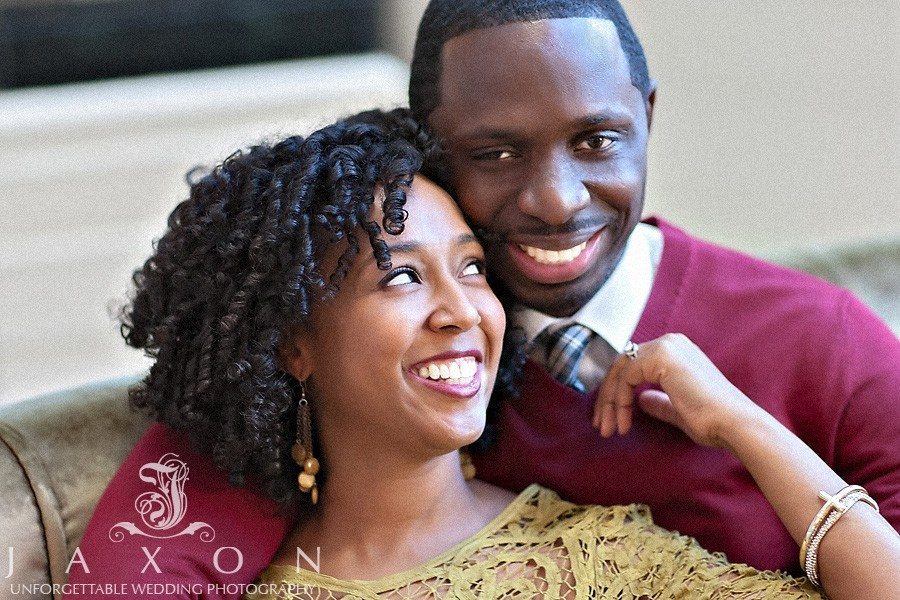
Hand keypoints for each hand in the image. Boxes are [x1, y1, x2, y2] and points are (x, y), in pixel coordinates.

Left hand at [591, 333, 758, 447]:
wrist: (733, 423)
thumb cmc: (712, 420)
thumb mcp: (678, 409)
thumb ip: (659, 401)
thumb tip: (641, 399)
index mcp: (676, 351)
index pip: (632, 365)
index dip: (616, 393)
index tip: (608, 420)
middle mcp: (670, 342)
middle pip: (622, 366)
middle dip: (607, 398)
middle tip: (600, 425)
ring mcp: (665, 346)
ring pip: (620, 371)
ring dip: (609, 402)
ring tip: (606, 429)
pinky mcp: (661, 357)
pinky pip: (626, 378)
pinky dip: (619, 402)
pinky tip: (623, 424)